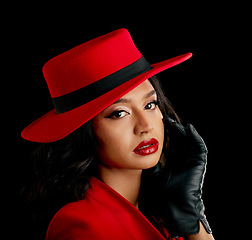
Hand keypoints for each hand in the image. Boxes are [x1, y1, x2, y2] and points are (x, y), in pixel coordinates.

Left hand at [155, 117, 211, 237]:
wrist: (172, 204)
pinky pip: (200, 147)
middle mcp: (182, 161)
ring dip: (183, 132)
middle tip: (166, 120)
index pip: (171, 144)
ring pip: (189, 142)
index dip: (166, 134)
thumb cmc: (161, 192)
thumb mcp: (153, 173)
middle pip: (179, 141)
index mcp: (172, 163)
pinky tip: (188, 128)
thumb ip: (152, 162)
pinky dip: (195, 137)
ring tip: (174, 123)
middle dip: (173, 130)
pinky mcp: (199, 163)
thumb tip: (146, 151)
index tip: (159, 124)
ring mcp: (191, 161)